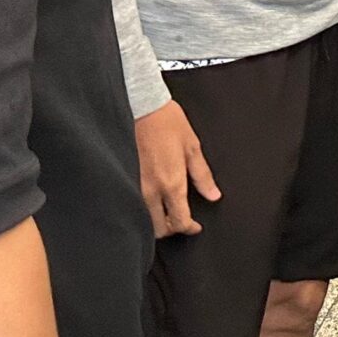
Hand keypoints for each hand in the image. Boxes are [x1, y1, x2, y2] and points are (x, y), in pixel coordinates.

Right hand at [132, 100, 218, 238]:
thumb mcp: (192, 147)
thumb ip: (203, 175)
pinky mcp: (124, 179)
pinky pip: (133, 205)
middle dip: (172, 229)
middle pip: (159, 229)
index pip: (180, 221)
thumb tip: (213, 195)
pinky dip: (142, 210)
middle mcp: (151, 190)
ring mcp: (135, 186)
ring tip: (166, 212)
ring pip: (144, 220)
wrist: (140, 106)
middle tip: (181, 220)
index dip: (190, 228)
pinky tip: (150, 202)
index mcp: (171, 183)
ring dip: (156, 221)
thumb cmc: (166, 122)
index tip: (195, 226)